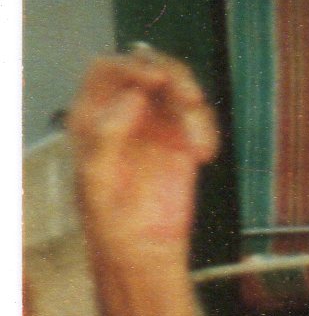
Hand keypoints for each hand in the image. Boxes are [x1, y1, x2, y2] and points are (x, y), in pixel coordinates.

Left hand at [66, 52, 218, 255]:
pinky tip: (204, 157)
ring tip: (198, 144)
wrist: (143, 248)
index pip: (109, 69)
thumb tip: (134, 97)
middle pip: (150, 69)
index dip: (132, 66)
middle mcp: (123, 113)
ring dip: (194, 107)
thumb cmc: (109, 217)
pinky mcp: (182, 141)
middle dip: (174, 77)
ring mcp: (155, 125)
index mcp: (92, 115)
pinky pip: (200, 119)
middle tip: (190, 101)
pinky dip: (208, 131)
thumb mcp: (95, 176)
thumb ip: (108, 134)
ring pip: (178, 89)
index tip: (155, 82)